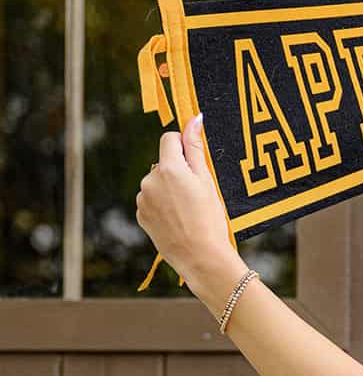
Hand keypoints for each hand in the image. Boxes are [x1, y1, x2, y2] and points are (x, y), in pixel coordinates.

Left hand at [135, 113, 234, 287]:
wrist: (200, 257)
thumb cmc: (209, 219)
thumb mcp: (207, 181)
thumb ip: (196, 148)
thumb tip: (194, 118)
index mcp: (169, 168)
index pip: (169, 138)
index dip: (183, 147)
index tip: (195, 163)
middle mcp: (150, 180)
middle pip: (163, 162)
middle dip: (177, 171)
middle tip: (196, 195)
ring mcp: (143, 198)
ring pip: (157, 183)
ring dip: (169, 190)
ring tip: (187, 211)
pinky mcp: (140, 214)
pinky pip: (151, 200)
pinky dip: (162, 206)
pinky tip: (177, 220)